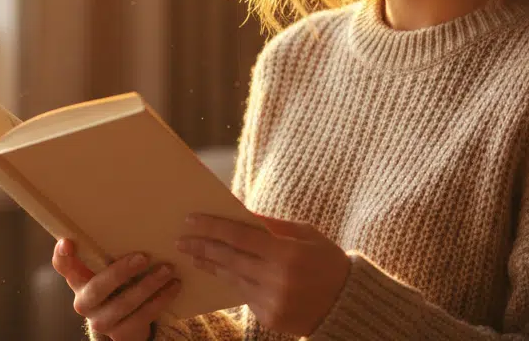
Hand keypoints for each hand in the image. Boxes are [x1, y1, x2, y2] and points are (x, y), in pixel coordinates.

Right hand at [51, 238, 181, 340]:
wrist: (128, 322)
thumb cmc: (119, 283)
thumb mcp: (109, 267)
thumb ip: (108, 249)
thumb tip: (128, 213)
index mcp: (77, 279)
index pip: (62, 266)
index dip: (62, 256)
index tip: (68, 242)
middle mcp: (84, 302)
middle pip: (97, 287)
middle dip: (121, 272)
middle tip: (143, 257)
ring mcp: (101, 321)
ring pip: (124, 304)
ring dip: (149, 285)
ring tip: (168, 269)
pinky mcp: (121, 334)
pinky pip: (143, 317)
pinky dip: (161, 299)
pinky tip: (174, 286)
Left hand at [176, 213, 349, 335]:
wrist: (347, 303)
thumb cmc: (326, 260)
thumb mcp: (305, 233)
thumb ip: (271, 224)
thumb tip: (238, 211)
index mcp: (286, 253)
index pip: (238, 236)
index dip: (211, 227)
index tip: (190, 220)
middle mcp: (276, 279)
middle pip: (228, 258)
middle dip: (201, 247)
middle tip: (181, 240)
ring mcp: (271, 302)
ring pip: (231, 279)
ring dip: (211, 265)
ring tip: (195, 255)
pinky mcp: (268, 318)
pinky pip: (243, 296)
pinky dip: (232, 282)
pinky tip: (220, 272)